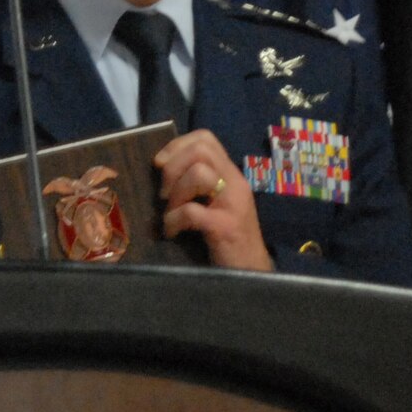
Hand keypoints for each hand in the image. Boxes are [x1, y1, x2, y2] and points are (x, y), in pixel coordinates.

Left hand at [154, 130, 272, 271]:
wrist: (251, 272)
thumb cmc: (228, 240)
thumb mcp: (216, 204)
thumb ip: (200, 185)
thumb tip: (163, 170)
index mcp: (231, 174)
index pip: (205, 138)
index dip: (177, 145)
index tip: (161, 165)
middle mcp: (235, 183)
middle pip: (201, 150)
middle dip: (173, 167)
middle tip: (164, 193)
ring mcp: (233, 204)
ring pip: (199, 173)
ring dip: (176, 193)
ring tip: (171, 213)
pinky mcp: (225, 227)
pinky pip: (192, 211)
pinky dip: (174, 220)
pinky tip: (172, 233)